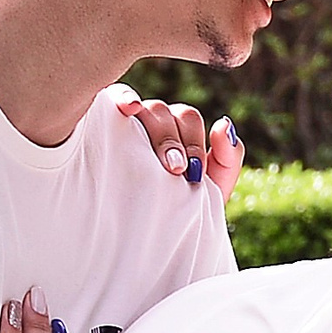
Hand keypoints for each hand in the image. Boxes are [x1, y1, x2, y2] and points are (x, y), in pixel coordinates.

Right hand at [109, 87, 244, 195]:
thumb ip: (228, 157)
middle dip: (173, 142)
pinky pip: (111, 99)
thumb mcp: (214, 187)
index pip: (187, 118)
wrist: (154, 235)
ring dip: (154, 131)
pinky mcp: (103, 125)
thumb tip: (223, 123)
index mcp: (178, 128)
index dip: (193, 143)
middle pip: (164, 112)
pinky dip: (122, 97)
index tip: (194, 174)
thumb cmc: (182, 208)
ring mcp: (128, 122)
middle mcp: (153, 120)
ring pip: (144, 109)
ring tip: (156, 159)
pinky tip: (129, 107)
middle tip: (176, 170)